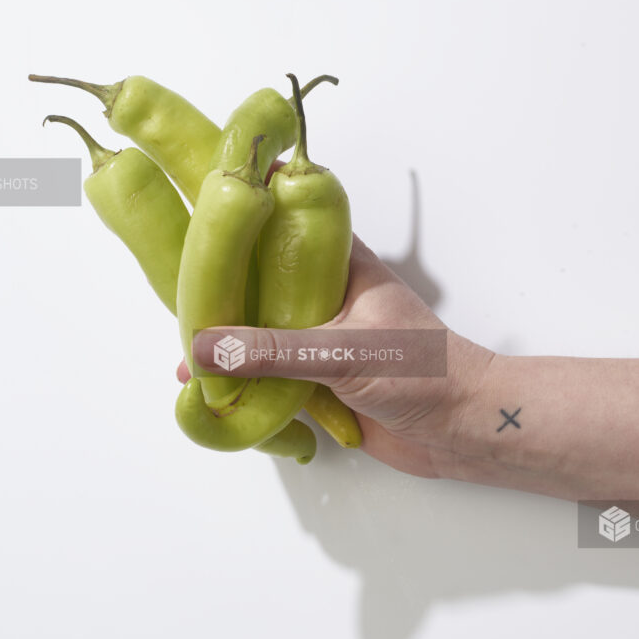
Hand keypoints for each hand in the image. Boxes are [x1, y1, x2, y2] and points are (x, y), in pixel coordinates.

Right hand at [176, 234, 492, 477]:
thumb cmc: (427, 372)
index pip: (285, 221)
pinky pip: (269, 377)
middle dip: (220, 292)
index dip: (246, 212)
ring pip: (260, 334)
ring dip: (227, 347)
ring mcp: (320, 340)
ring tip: (184, 357)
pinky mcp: (319, 382)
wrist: (463, 429)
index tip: (200, 208)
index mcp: (339, 266)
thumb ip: (273, 351)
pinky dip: (242, 385)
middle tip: (174, 294)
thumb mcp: (344, 352)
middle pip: (260, 283)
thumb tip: (205, 348)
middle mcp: (324, 297)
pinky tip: (211, 394)